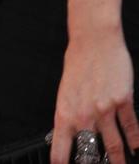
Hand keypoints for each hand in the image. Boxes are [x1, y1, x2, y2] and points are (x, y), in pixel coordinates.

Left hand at [50, 32, 138, 163]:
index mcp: (65, 112)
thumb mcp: (66, 90)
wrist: (94, 39)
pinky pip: (131, 127)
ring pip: (114, 146)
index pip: (60, 149)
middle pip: (91, 153)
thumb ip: (70, 114)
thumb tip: (73, 134)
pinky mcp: (123, 101)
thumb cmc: (78, 61)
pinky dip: (135, 141)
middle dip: (96, 163)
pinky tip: (136, 148)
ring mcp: (105, 109)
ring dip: (119, 160)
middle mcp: (84, 114)